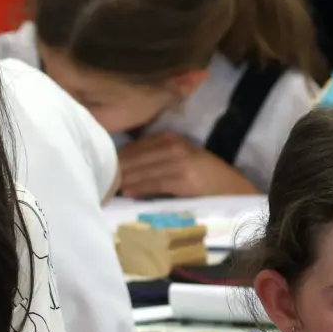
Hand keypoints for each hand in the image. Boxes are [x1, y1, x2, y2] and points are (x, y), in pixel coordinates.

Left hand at [116, 133, 256, 198]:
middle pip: (137, 157)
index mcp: (171, 139)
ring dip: (125, 179)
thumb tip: (123, 171)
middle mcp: (174, 146)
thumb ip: (155, 161)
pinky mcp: (184, 178)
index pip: (136, 147)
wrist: (232, 188)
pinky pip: (156, 182)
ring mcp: (179, 161)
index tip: (102, 167)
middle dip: (118, 169)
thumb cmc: (202, 178)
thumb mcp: (180, 161)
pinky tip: (129, 192)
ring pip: (143, 170)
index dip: (118, 158)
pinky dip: (141, 187)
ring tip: (109, 187)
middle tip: (100, 179)